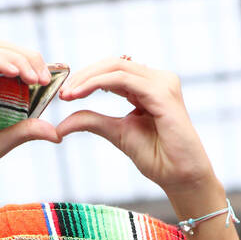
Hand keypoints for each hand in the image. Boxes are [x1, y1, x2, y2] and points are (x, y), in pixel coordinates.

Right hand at [0, 42, 61, 205]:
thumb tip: (57, 133)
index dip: (35, 65)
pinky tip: (14, 73)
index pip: (15, 65)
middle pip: (5, 51)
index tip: (52, 80)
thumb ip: (24, 133)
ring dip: (17, 58)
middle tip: (45, 78)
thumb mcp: (0, 145)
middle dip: (30, 57)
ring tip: (33, 77)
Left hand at [57, 58, 220, 211]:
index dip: (86, 78)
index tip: (64, 94)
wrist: (179, 176)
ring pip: (116, 67)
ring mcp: (162, 83)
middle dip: (83, 75)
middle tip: (62, 93)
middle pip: (113, 64)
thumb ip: (92, 122)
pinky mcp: (161, 92)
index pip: (113, 71)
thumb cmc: (157, 157)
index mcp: (148, 87)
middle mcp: (157, 80)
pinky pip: (123, 78)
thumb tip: (61, 124)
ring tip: (68, 94)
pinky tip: (81, 94)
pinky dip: (97, 83)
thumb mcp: (116, 133)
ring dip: (87, 78)